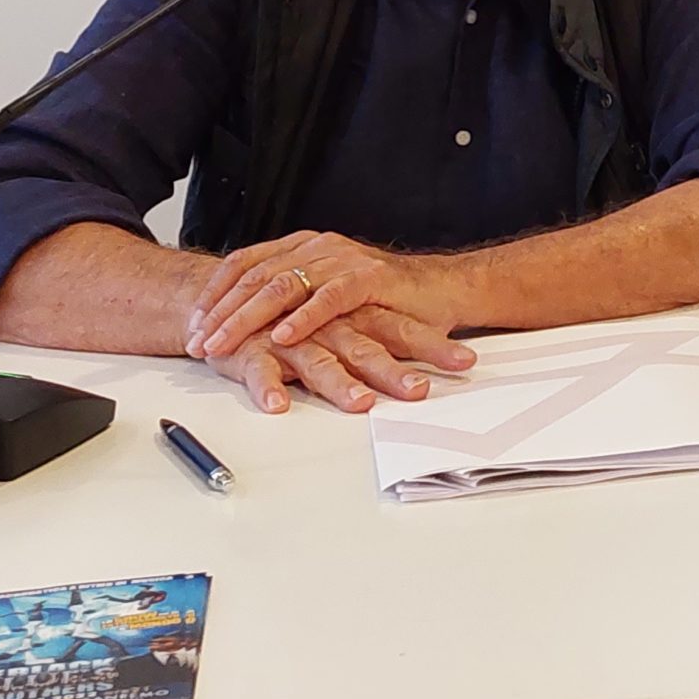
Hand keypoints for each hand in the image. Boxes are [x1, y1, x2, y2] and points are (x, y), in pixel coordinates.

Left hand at [188, 232, 477, 370]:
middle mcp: (319, 247)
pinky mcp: (370, 279)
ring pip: (282, 285)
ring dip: (247, 319)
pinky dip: (302, 319)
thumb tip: (241, 322)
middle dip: (221, 313)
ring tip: (223, 344)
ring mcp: (344, 260)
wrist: (441, 291)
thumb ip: (290, 300)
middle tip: (197, 343)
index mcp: (304, 247)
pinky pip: (328, 298)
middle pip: (255, 276)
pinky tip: (281, 337)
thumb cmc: (384, 302)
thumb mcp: (326, 297)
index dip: (214, 294)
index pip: (244, 263)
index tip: (192, 325)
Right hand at [202, 305, 474, 414]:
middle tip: (419, 390)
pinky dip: (267, 386)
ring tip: (361, 403)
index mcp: (355, 314)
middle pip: (365, 345)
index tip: (465, 361)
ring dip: (340, 382)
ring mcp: (289, 335)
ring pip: (317, 358)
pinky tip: (278, 405)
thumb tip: (427, 367)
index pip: (401, 329)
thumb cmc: (298, 318)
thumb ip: (381, 343)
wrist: (233, 294)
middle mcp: (328, 323)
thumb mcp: (346, 324)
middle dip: (393, 369)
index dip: (433, 345)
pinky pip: (259, 369)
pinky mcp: (251, 348)